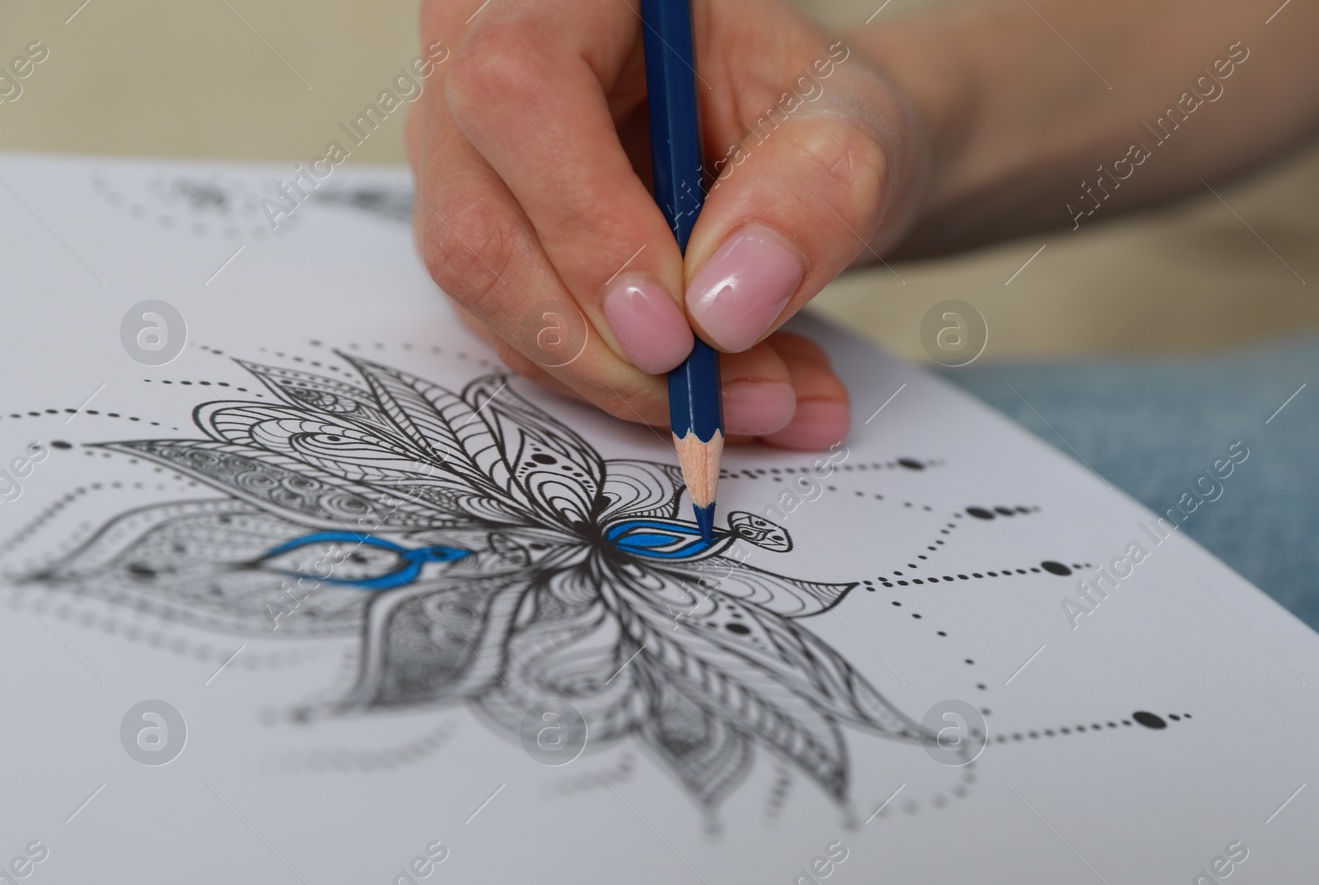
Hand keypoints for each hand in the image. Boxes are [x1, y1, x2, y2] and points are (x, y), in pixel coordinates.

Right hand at [407, 0, 925, 448]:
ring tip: (767, 394)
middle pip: (477, 224)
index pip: (518, 91)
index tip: (678, 334)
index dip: (586, 226)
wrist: (802, 147)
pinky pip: (519, 338)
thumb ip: (813, 199)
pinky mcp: (482, 240)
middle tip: (731, 395)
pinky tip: (727, 388)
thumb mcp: (853, 132)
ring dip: (629, 384)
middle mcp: (476, 55)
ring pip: (489, 302)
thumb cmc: (813, 109)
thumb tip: (724, 310)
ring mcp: (465, 157)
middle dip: (608, 347)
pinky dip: (625, 389)